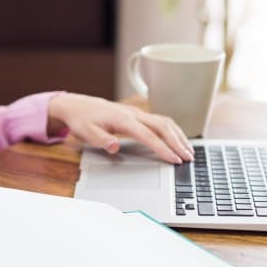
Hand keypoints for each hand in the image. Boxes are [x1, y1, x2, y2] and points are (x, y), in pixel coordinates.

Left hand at [47, 93, 193, 163]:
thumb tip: (114, 146)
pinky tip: (178, 139)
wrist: (77, 106)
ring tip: (189, 151)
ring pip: (164, 121)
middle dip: (178, 142)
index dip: (163, 149)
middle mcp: (133, 114)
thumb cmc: (82, 120)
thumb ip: (100, 140)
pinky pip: (160, 120)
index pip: (149, 136)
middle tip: (189, 158)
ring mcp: (137, 112)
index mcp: (123, 119)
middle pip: (162, 126)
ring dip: (178, 135)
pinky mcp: (137, 114)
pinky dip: (172, 130)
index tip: (175, 160)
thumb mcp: (86, 133)